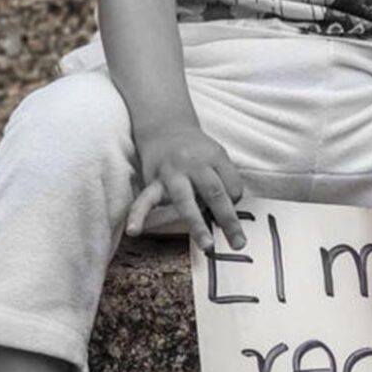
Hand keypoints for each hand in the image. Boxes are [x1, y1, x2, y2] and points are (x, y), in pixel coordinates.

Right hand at [126, 122, 245, 250]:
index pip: (232, 186)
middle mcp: (193, 164)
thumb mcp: (217, 156)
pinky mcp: (153, 181)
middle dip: (228, 220)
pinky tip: (134, 230)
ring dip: (197, 225)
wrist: (165, 127)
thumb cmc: (195, 149)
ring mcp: (172, 173)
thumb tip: (228, 212)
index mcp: (214, 157)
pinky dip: (138, 215)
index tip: (233, 208)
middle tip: (238, 243)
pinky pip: (145, 200)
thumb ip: (225, 180)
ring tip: (207, 245)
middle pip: (214, 193)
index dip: (236, 201)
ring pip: (185, 201)